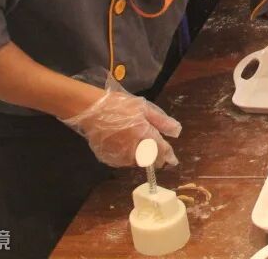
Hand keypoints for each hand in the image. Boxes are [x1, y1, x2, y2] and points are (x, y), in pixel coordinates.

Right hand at [61, 74, 181, 167]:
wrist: (90, 110)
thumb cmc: (118, 105)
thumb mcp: (143, 108)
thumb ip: (161, 121)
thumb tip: (177, 132)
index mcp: (144, 134)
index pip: (161, 150)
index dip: (169, 157)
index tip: (173, 161)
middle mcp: (133, 148)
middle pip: (149, 159)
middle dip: (154, 157)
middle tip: (154, 150)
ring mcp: (119, 155)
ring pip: (136, 162)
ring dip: (141, 157)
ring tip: (136, 143)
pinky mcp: (108, 158)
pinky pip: (123, 162)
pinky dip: (127, 156)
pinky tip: (124, 145)